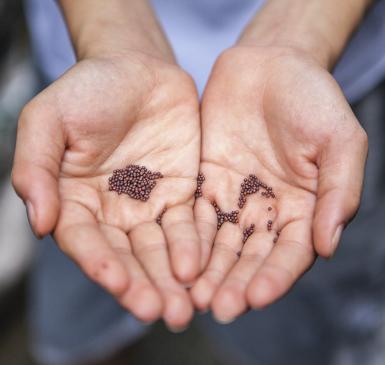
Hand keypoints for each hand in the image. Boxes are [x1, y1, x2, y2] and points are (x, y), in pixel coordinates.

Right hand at [12, 52, 200, 329]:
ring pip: (161, 250)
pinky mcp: (181, 195)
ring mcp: (149, 205)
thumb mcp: (49, 118)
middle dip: (144, 285)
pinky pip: (189, 225)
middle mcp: (113, 212)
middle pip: (128, 257)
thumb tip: (38, 222)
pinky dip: (195, 247)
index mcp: (76, 200)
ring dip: (172, 279)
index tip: (116, 283)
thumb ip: (36, 167)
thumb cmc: (89, 88)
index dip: (99, 264)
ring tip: (186, 307)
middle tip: (163, 313)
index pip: (86, 241)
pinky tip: (202, 268)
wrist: (138, 68)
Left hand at [191, 46, 367, 321]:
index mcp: (303, 208)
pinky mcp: (204, 182)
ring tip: (191, 295)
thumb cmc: (313, 98)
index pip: (290, 254)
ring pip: (218, 243)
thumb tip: (329, 244)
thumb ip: (339, 191)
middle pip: (249, 257)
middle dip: (234, 283)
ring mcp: (233, 198)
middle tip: (216, 308)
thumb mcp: (339, 140)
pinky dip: (185, 238)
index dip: (274, 277)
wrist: (271, 66)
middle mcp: (265, 211)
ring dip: (206, 271)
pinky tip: (174, 258)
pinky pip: (192, 214)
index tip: (255, 298)